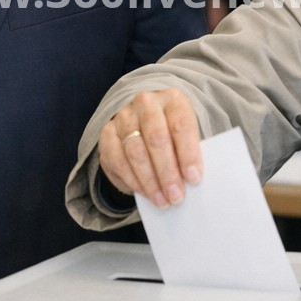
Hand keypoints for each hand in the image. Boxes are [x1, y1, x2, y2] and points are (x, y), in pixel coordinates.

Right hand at [99, 89, 202, 208]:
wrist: (145, 125)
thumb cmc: (174, 135)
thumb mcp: (187, 136)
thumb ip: (191, 152)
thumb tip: (193, 180)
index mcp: (172, 99)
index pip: (181, 125)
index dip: (188, 153)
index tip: (194, 178)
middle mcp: (146, 103)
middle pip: (156, 138)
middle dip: (167, 171)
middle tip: (176, 196)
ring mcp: (124, 117)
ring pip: (135, 151)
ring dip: (150, 181)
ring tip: (162, 201)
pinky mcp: (107, 133)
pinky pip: (117, 160)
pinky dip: (132, 180)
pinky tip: (144, 193)